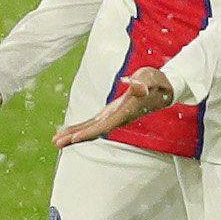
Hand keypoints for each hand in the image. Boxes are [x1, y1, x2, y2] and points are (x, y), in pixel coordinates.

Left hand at [52, 67, 174, 148]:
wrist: (164, 90)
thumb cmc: (157, 82)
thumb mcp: (152, 77)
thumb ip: (144, 82)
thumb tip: (134, 84)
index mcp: (125, 112)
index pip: (105, 125)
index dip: (89, 132)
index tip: (74, 138)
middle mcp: (118, 118)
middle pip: (94, 131)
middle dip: (75, 137)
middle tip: (56, 142)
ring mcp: (113, 117)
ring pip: (91, 129)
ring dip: (74, 135)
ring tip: (56, 141)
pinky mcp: (110, 113)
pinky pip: (93, 123)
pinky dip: (80, 128)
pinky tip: (68, 132)